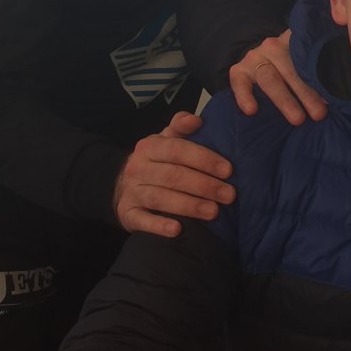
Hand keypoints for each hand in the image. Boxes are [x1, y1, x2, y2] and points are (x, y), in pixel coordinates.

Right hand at [112, 111, 234, 236]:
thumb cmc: (155, 162)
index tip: (228, 170)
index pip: (178, 149)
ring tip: (213, 212)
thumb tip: (196, 119)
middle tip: (229, 195)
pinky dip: (159, 226)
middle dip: (204, 185)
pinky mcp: (127, 214)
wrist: (121, 185)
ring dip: (189, 205)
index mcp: (149, 146)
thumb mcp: (165, 140)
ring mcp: (131, 192)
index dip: (204, 159)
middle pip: (173, 175)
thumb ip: (180, 127)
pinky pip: (142, 220)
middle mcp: (138, 167)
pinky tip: (177, 230)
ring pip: (160, 198)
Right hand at [227, 31, 326, 124]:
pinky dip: (244, 96)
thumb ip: (318, 73)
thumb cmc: (290, 67)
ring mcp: (255, 56)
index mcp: (296, 42)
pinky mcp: (238, 70)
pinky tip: (251, 110)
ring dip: (285, 100)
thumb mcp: (304, 62)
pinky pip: (240, 83)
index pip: (309, 56)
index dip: (320, 77)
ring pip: (270, 78)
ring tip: (297, 119)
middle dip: (307, 93)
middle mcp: (274, 46)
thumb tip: (337, 99)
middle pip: (292, 70)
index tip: (331, 97)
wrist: (260, 60)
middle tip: (319, 114)